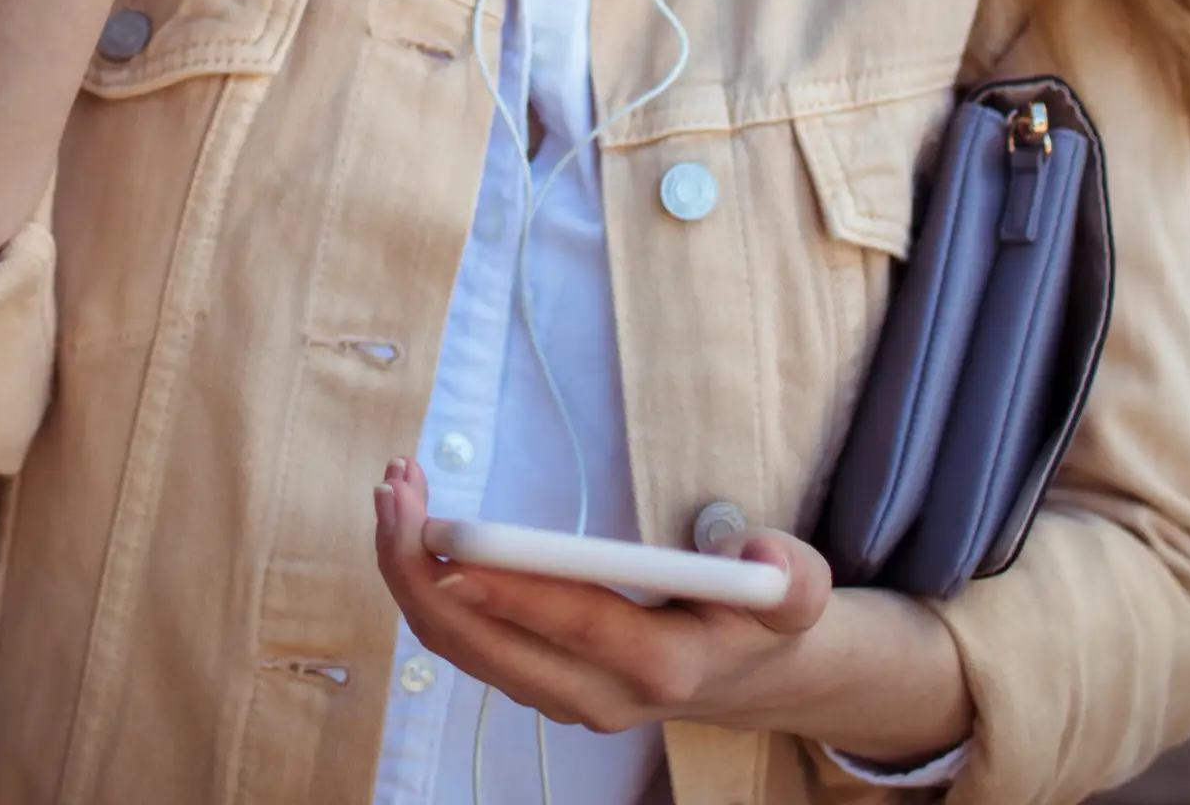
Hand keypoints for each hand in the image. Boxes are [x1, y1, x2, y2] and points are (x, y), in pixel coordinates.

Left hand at [370, 460, 834, 735]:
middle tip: (394, 491)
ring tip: (392, 492)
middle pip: (484, 644)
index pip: (571, 624)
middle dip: (423, 567)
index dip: (506, 585)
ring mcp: (560, 698)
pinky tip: (412, 526)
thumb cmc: (763, 614)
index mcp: (662, 667)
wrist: (750, 673)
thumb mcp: (797, 590)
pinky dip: (427, 584)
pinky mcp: (536, 684)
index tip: (448, 541)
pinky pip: (462, 643)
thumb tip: (756, 549)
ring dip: (412, 571)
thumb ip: (789, 573)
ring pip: (459, 646)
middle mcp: (599, 697)